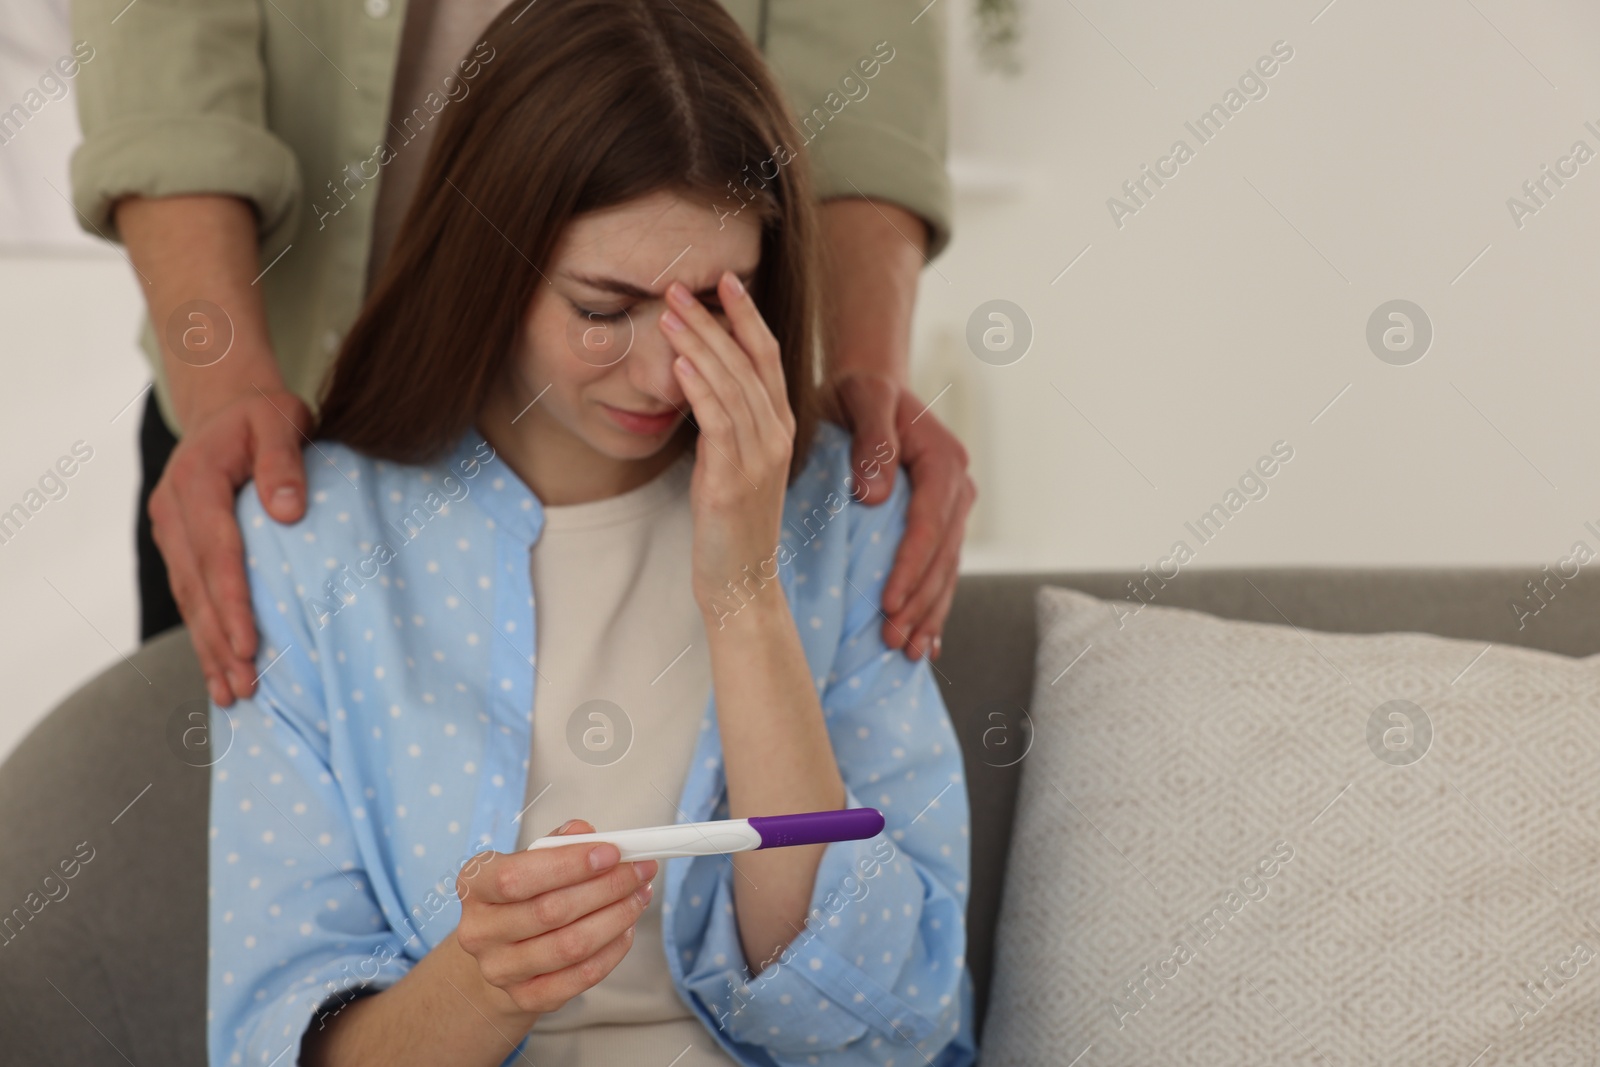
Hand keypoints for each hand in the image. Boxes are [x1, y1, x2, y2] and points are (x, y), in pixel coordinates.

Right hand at [147, 386, 309, 705]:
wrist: (226, 405)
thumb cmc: (263, 415)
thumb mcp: (281, 420)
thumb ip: (284, 462)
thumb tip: (288, 512)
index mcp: (196, 481)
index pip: (217, 551)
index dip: (232, 601)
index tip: (251, 644)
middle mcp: (172, 511)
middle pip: (198, 586)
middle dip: (221, 641)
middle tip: (246, 688)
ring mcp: (170, 531)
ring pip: (189, 598)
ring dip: (210, 648)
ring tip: (233, 694)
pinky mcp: (177, 545)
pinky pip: (190, 594)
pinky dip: (205, 633)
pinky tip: (220, 670)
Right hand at [454, 820, 656, 1021]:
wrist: (502, 952)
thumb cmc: (522, 896)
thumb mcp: (529, 861)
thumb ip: (555, 844)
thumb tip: (583, 832)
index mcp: (474, 885)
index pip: (516, 876)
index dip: (569, 864)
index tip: (612, 853)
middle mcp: (479, 930)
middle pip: (551, 911)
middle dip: (607, 887)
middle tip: (640, 871)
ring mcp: (500, 969)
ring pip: (570, 946)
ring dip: (616, 917)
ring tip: (639, 896)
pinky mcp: (525, 997)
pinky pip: (581, 977)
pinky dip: (612, 951)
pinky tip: (626, 928)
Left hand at [661, 272, 794, 614]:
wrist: (742, 583)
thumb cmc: (731, 525)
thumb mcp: (734, 463)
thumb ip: (727, 423)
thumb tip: (699, 381)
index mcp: (781, 427)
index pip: (768, 356)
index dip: (747, 315)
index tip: (724, 280)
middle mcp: (777, 436)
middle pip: (749, 360)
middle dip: (714, 318)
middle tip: (681, 283)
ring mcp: (759, 457)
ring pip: (732, 383)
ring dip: (699, 342)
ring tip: (670, 309)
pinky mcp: (734, 480)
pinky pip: (719, 421)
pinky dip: (699, 387)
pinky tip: (679, 360)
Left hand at [825, 373, 975, 661]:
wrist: (870, 385)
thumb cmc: (860, 391)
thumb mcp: (862, 399)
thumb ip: (871, 441)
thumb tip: (873, 495)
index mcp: (943, 460)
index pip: (929, 524)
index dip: (910, 567)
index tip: (887, 603)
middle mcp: (957, 487)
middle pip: (943, 556)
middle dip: (920, 602)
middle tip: (893, 641)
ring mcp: (954, 508)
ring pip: (946, 570)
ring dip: (930, 613)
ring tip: (908, 651)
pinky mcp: (942, 523)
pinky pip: (942, 569)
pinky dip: (934, 606)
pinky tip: (927, 641)